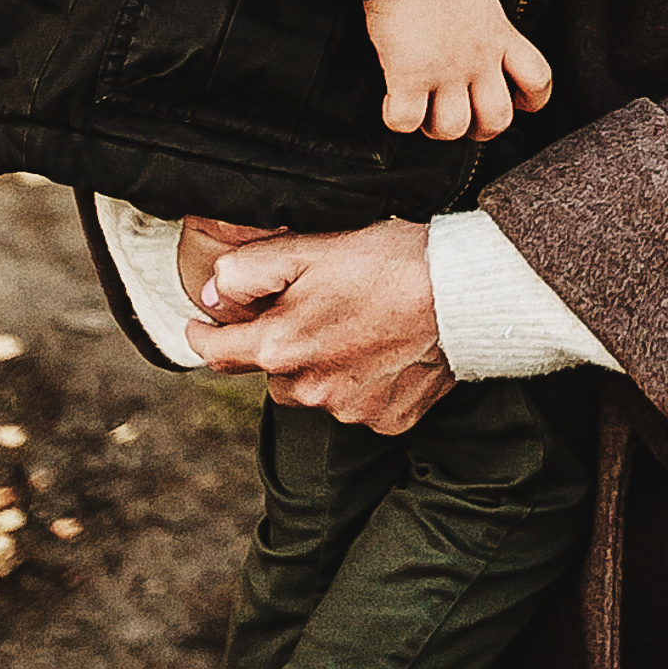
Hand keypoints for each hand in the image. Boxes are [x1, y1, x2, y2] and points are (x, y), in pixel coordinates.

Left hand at [191, 220, 449, 433]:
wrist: (467, 295)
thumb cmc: (391, 262)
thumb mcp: (311, 248)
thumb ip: (248, 271)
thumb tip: (211, 296)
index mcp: (281, 348)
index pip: (216, 354)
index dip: (201, 336)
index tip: (200, 325)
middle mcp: (309, 390)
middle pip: (270, 373)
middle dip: (277, 346)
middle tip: (310, 309)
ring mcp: (350, 410)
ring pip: (314, 391)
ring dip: (321, 366)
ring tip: (357, 326)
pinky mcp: (387, 420)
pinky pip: (358, 405)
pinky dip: (363, 383)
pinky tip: (385, 351)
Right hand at [363, 0, 551, 143]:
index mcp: (501, 35)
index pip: (539, 79)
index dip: (533, 99)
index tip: (518, 102)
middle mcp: (479, 59)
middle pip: (497, 119)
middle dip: (481, 129)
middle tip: (463, 117)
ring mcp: (445, 70)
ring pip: (453, 128)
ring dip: (437, 128)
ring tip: (424, 112)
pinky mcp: (408, 75)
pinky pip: (406, 121)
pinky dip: (397, 119)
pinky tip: (392, 102)